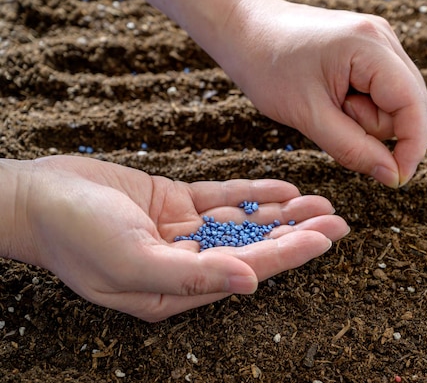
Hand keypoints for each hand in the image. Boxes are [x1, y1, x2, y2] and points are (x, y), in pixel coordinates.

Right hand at [21, 156, 348, 321]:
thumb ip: (191, 276)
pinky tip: (281, 189)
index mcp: (176, 288)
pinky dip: (251, 192)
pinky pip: (221, 198)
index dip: (289, 253)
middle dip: (296, 233)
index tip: (326, 238)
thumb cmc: (74, 235)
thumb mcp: (130, 261)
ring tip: (320, 202)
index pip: (247, 268)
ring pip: (243, 222)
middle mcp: (184, 262)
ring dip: (281, 212)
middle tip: (338, 220)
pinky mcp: (173, 203)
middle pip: (253, 247)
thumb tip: (250, 283)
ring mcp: (180, 232)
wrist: (36, 197)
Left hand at [218, 0, 426, 187]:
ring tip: (325, 103)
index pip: (413, 104)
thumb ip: (353, 149)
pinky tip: (333, 97)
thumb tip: (393, 176)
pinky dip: (360, 105)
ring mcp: (378, 40)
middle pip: (406, 105)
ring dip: (363, 116)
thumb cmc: (268, 67)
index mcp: (369, 46)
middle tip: (332, 118)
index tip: (396, 179)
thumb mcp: (308, 116)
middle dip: (374, 126)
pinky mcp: (369, 48)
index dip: (412, 146)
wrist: (244, 30)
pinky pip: (380, 92)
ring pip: (393, 103)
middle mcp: (382, 37)